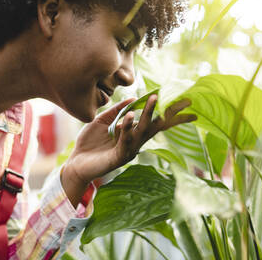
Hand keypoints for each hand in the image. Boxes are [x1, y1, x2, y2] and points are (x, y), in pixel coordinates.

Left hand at [61, 95, 195, 205]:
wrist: (76, 163)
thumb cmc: (90, 143)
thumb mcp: (103, 121)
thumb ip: (116, 111)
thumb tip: (132, 99)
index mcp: (134, 133)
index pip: (155, 121)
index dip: (169, 111)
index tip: (183, 99)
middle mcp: (136, 142)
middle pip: (157, 126)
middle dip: (170, 113)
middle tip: (185, 101)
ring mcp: (129, 150)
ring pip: (142, 130)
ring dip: (148, 114)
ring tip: (153, 99)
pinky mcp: (118, 157)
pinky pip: (125, 141)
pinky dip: (128, 128)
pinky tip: (129, 117)